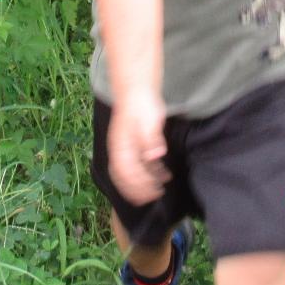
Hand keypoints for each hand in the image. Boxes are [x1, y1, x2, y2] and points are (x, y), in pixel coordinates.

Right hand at [108, 91, 168, 205]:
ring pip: (132, 172)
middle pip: (125, 177)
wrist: (137, 89)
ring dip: (146, 182)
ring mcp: (126, 149)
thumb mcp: (148, 121)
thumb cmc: (141, 104)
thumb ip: (150, 140)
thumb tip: (154, 157)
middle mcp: (120, 151)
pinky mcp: (134, 145)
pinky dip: (151, 172)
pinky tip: (164, 174)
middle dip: (139, 189)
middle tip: (156, 194)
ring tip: (161, 187)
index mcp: (120, 147)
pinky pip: (139, 164)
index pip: (125, 174)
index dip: (138, 186)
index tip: (152, 192)